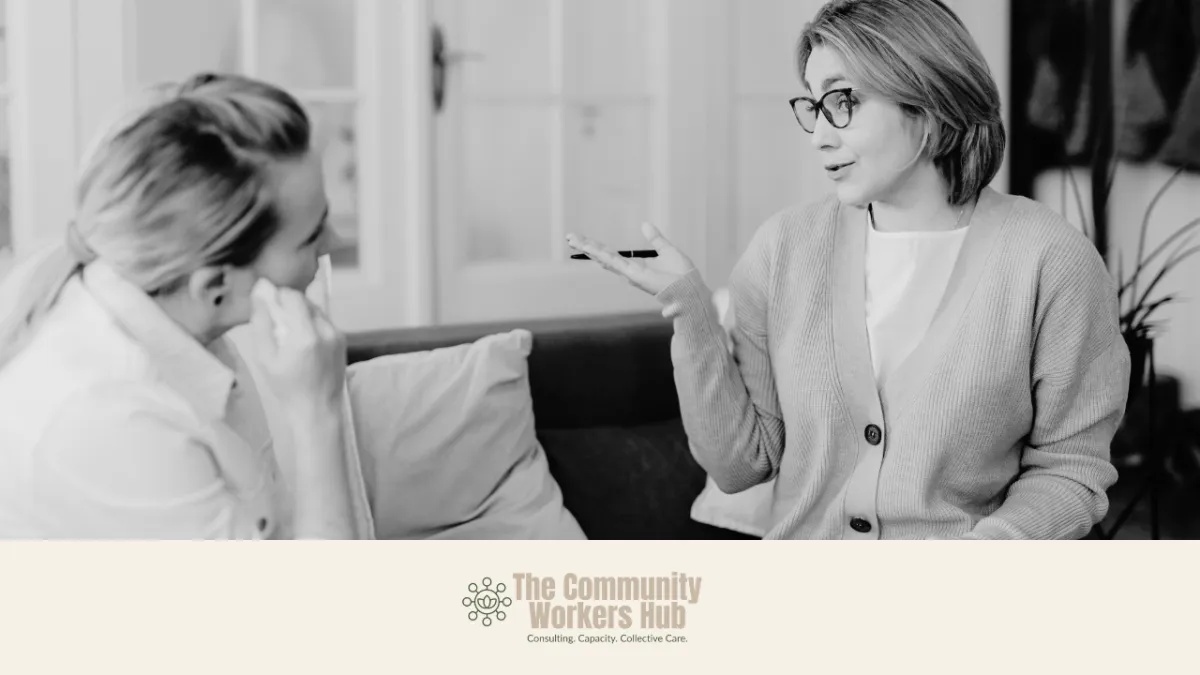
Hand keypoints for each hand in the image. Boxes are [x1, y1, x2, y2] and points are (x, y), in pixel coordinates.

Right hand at [248, 279, 346, 412]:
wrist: (318, 409)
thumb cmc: (287, 387)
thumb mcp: (265, 359)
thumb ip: (261, 324)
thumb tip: (260, 293)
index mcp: (306, 336)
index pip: (294, 296)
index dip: (280, 296)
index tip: (270, 306)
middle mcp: (326, 330)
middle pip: (307, 298)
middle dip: (291, 303)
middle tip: (279, 319)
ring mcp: (337, 334)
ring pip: (318, 307)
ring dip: (303, 311)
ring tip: (291, 331)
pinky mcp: (342, 339)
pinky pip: (325, 320)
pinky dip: (313, 322)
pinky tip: (304, 340)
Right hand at [566, 222, 697, 295]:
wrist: (691, 288)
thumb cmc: (683, 274)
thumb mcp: (667, 250)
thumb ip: (655, 239)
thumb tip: (645, 224)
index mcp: (636, 267)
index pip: (612, 255)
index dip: (597, 247)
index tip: (584, 239)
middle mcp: (629, 272)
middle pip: (603, 257)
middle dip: (586, 246)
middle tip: (570, 237)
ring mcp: (630, 274)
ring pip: (604, 258)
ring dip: (588, 248)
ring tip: (572, 239)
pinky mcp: (634, 275)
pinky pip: (615, 262)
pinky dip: (601, 254)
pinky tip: (590, 247)